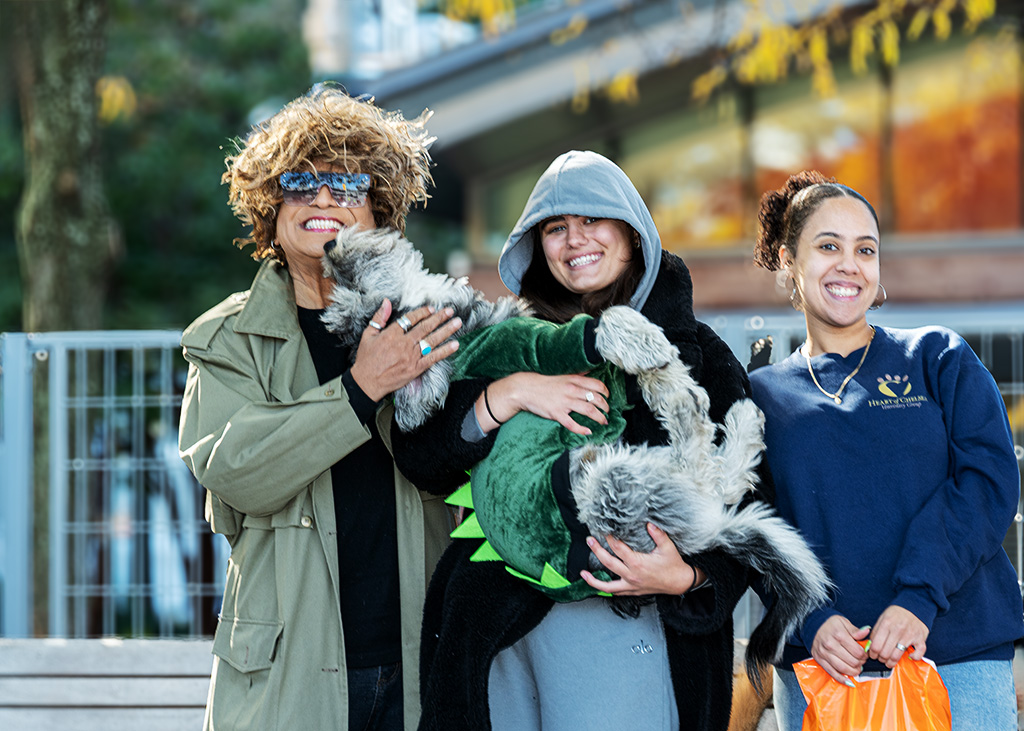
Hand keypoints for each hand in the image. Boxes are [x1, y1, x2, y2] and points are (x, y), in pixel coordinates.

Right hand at [350, 300, 460, 401]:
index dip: (423, 312)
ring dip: (446, 330)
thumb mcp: (367, 335)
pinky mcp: (416, 368)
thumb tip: (386, 302)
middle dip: (440, 318)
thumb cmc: (366, 359)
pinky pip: (433, 358)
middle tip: (451, 311)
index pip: (411, 319)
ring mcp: (411, 357)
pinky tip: (455, 345)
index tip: (432, 309)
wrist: (367, 383)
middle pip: (425, 327)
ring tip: (457, 323)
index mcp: (391, 334)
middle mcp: (404, 344)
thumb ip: (379, 318)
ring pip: (432, 340)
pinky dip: (445, 351)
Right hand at [475, 372, 609, 434]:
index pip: (597, 385)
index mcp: (573, 380)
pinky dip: (582, 429)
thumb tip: (590, 371)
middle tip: (608, 411)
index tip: (608, 397)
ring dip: (599, 417)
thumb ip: (578, 375)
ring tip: (604, 421)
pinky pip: (572, 424)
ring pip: (588, 411)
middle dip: (605, 407)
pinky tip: (588, 431)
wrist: (525, 389)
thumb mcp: (563, 375)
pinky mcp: (557, 414)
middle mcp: (571, 391)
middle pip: (596, 399)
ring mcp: (564, 403)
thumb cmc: (544, 382)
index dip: (606, 392)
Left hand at [579, 523, 703, 595]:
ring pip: (607, 585)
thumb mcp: (668, 547)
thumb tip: (649, 523)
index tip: (604, 531)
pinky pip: (616, 592)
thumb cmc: (673, 565)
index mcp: (638, 563)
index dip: (610, 539)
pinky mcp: (633, 591)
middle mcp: (632, 575)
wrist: (679, 583)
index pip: (618, 549)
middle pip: (608, 563)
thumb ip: (658, 534)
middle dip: (596, 550)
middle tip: (589, 540)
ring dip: (593, 580)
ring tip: (583, 573)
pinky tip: (598, 585)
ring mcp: (631, 585)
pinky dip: (605, 589)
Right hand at [810, 615, 870, 685]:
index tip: (865, 654)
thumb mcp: (843, 622)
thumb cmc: (829, 623)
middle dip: (860, 663)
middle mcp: (831, 645)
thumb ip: (855, 630)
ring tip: (857, 669)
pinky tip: (849, 681)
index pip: (858, 651)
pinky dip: (842, 679)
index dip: (865, 655)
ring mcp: (824, 653)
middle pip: (852, 661)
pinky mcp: (819, 659)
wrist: (811, 624)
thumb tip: (867, 632)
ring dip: (853, 672)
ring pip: (843, 668)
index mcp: (839, 635)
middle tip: (861, 661)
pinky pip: (832, 673)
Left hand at [868, 605, 927, 667]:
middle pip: (885, 652)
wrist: (914, 607)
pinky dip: (914, 658)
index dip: (872, 653)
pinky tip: (908, 657)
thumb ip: (876, 631)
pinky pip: (918, 654)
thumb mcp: (882, 618)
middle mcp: (898, 630)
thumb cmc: (897, 614)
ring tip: (889, 662)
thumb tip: (870, 646)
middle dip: (881, 659)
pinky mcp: (921, 639)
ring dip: (891, 662)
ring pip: (897, 655)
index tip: (872, 655)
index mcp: (886, 623)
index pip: (876, 645)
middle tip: (880, 659)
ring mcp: (910, 635)